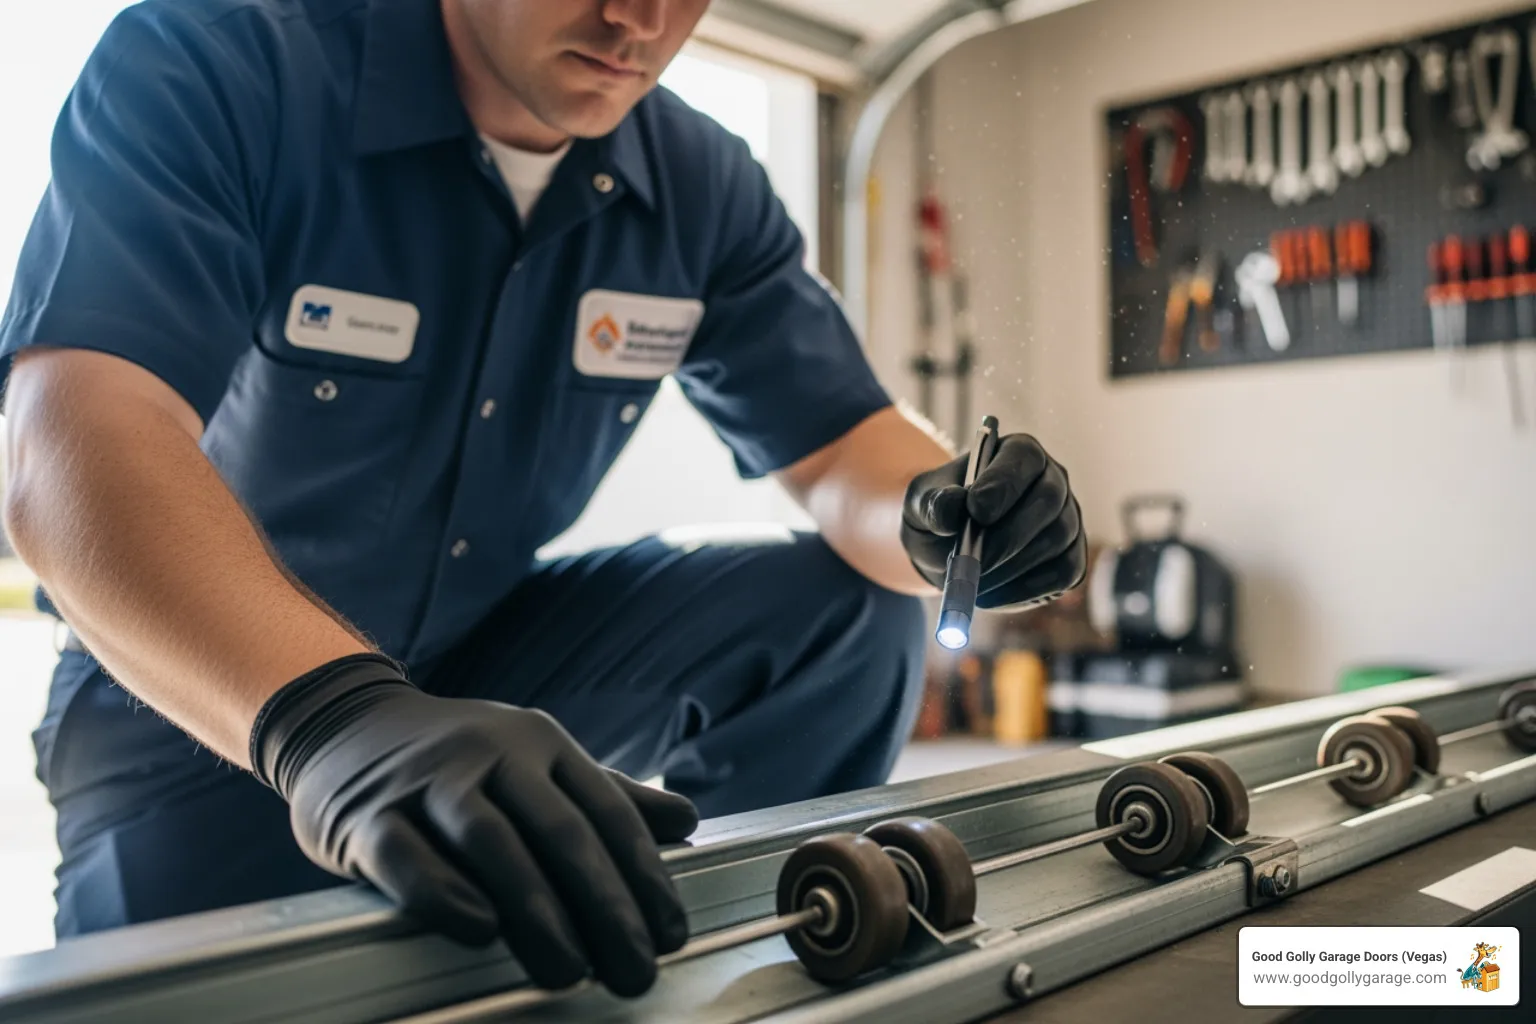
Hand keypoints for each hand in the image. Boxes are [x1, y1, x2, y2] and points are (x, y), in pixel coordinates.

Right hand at [250, 654, 698, 996]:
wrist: (344, 724)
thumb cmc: (456, 761)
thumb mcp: (534, 763)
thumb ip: (605, 795)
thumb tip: (684, 820)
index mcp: (541, 743)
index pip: (606, 813)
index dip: (644, 878)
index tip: (670, 935)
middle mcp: (491, 752)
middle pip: (559, 830)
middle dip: (604, 905)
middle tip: (633, 968)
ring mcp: (428, 780)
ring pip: (491, 840)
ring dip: (537, 909)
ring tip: (568, 968)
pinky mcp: (367, 815)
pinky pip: (408, 854)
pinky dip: (446, 893)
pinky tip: (480, 930)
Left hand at [901, 433, 1086, 608]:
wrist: (947, 550)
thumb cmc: (939, 516)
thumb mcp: (921, 504)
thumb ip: (933, 502)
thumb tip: (953, 506)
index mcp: (1018, 454)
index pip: (1024, 457)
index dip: (1004, 483)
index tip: (975, 510)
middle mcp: (1052, 481)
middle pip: (1048, 499)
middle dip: (1008, 535)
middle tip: (972, 561)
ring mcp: (1067, 521)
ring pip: (1057, 539)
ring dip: (1011, 566)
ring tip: (972, 580)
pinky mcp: (1070, 560)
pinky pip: (1062, 574)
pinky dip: (1023, 589)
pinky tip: (989, 594)